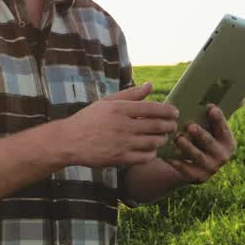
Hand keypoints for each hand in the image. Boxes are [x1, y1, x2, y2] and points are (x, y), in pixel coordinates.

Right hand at [61, 82, 178, 167]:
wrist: (70, 141)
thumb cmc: (89, 119)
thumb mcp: (108, 102)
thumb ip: (131, 94)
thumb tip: (150, 86)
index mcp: (121, 109)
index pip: (154, 108)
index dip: (169, 111)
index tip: (175, 112)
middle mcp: (123, 126)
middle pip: (158, 126)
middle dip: (170, 126)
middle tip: (173, 125)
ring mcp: (122, 143)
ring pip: (154, 142)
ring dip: (162, 139)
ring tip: (162, 137)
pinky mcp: (120, 159)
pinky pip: (145, 157)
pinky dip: (152, 153)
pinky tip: (151, 149)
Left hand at [164, 103, 236, 184]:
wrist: (197, 166)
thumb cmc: (206, 139)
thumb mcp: (215, 129)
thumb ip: (222, 115)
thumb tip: (242, 98)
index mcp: (228, 142)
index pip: (224, 128)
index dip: (218, 118)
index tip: (211, 108)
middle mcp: (222, 156)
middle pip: (210, 143)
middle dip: (201, 134)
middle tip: (190, 126)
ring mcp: (211, 168)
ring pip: (197, 156)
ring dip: (187, 147)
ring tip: (177, 138)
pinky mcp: (198, 177)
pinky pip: (185, 169)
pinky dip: (175, 161)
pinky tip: (166, 154)